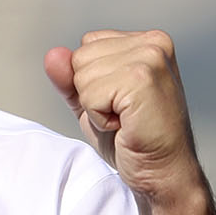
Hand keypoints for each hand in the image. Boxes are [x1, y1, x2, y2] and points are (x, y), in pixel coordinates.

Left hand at [43, 30, 215, 214]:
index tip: (122, 102)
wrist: (163, 173)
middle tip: (125, 114)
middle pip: (81, 57)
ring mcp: (149, 59)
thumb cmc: (134, 139)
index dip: (93, 81)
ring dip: (96, 107)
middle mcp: (152, 43)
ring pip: (82, 75)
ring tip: (127, 120)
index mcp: (147, 41)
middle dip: (92, 93)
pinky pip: (90, 95)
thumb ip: (70, 77)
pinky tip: (126, 126)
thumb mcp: (93, 102)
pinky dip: (100, 119)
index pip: (87, 44)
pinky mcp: (141, 80)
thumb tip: (52, 54)